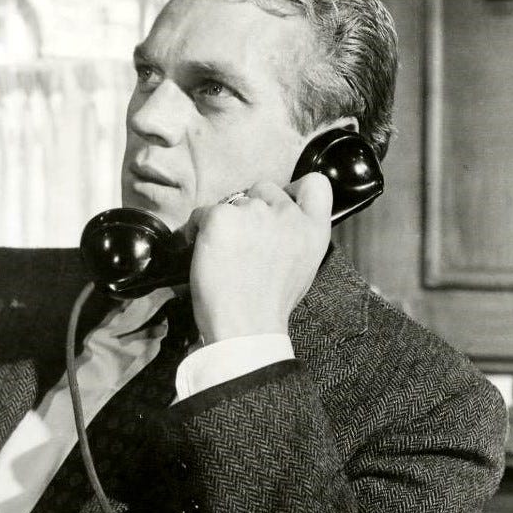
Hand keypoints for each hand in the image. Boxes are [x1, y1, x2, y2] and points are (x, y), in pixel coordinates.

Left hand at [183, 174, 332, 343]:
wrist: (246, 327)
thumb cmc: (268, 306)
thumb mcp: (301, 268)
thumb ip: (295, 236)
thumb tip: (274, 222)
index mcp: (313, 230)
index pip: (315, 184)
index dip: (293, 190)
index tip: (279, 204)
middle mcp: (288, 215)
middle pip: (265, 188)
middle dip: (251, 209)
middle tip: (242, 242)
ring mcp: (255, 213)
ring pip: (233, 202)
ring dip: (225, 222)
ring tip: (223, 255)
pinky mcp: (223, 217)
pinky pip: (203, 212)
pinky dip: (196, 230)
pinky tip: (201, 252)